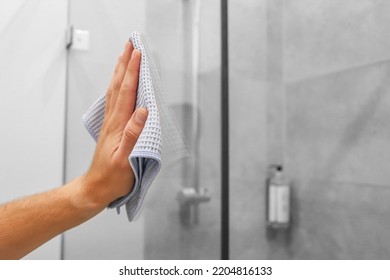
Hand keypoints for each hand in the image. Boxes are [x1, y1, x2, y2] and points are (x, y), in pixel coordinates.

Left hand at [81, 41, 146, 209]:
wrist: (97, 187)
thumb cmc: (113, 177)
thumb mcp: (126, 160)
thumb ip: (133, 135)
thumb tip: (142, 111)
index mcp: (119, 125)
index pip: (127, 92)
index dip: (132, 71)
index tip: (138, 53)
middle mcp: (113, 120)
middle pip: (118, 85)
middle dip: (125, 63)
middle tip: (130, 44)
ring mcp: (111, 123)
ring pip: (114, 90)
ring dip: (119, 71)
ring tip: (124, 56)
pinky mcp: (112, 128)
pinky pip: (114, 100)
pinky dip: (117, 85)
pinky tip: (118, 83)